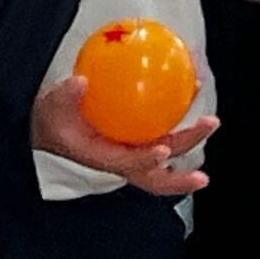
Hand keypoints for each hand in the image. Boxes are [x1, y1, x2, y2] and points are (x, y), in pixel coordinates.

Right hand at [29, 76, 216, 198]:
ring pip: (166, 156)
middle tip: (203, 166)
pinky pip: (165, 132)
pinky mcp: (140, 138)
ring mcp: (134, 151)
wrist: (53, 125)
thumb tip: (80, 81)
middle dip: (181, 176)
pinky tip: (192, 91)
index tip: (162, 151)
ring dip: (190, 141)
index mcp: (102, 159)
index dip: (145, 161)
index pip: (127, 165)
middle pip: (155, 175)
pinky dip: (182, 118)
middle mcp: (123, 160)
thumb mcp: (51, 109)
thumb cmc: (53, 122)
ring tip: (209, 122)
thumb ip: (64, 97)